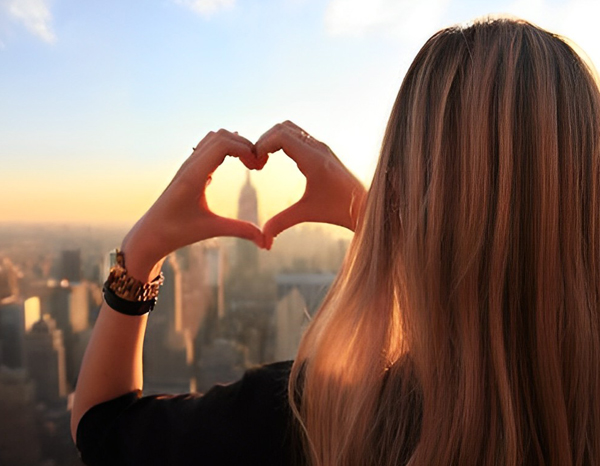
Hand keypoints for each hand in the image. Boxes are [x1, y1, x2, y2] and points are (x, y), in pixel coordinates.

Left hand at [121, 129, 264, 280]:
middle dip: (244, 145)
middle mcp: (190, 165)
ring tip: (250, 164)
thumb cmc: (175, 233)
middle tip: (258, 166)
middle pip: (221, 135)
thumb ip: (240, 231)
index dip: (245, 149)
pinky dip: (226, 148)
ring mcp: (188, 165)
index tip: (258, 167)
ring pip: (214, 137)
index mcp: (194, 175)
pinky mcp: (189, 169)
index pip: (223, 144)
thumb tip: (266, 243)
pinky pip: (209, 147)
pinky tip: (237, 165)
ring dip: (235, 144)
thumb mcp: (210, 230)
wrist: (149, 235)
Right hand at [255, 121, 365, 248]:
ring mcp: (321, 147)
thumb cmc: (339, 210)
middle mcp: (317, 148)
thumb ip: (282, 223)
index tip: (254, 163)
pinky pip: (297, 136)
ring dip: (272, 140)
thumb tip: (262, 240)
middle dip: (264, 141)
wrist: (364, 207)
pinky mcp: (322, 151)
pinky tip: (275, 161)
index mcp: (313, 159)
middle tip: (255, 162)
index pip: (281, 135)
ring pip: (290, 129)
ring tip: (263, 161)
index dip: (262, 144)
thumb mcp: (307, 213)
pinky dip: (282, 142)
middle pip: (282, 127)